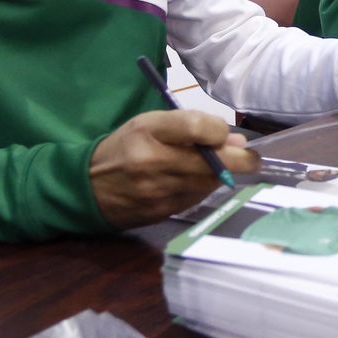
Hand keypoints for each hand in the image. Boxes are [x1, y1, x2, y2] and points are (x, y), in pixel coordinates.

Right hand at [89, 111, 258, 227]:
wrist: (88, 187)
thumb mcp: (150, 125)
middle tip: (250, 158)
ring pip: (209, 183)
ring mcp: (158, 190)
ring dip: (220, 175)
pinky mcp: (162, 212)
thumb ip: (193, 127)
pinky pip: (197, 199)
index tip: (224, 133)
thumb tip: (237, 141)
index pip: (197, 126)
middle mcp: (153, 161)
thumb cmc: (125, 148)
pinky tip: (194, 182)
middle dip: (240, 160)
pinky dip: (203, 189)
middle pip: (213, 162)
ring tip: (215, 166)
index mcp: (148, 130)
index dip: (219, 130)